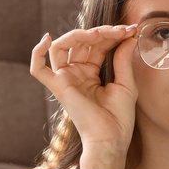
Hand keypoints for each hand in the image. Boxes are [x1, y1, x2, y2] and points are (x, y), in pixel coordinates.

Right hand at [29, 24, 140, 151]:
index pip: (96, 45)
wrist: (111, 138)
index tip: (130, 31)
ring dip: (79, 34)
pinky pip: (38, 68)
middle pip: (81, 42)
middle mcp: (76, 74)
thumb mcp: (126, 83)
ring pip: (62, 46)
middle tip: (121, 30)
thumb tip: (128, 37)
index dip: (112, 35)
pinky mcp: (57, 87)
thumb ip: (123, 59)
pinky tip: (46, 39)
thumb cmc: (119, 118)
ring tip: (99, 33)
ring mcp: (65, 79)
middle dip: (101, 32)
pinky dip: (37, 52)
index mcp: (90, 73)